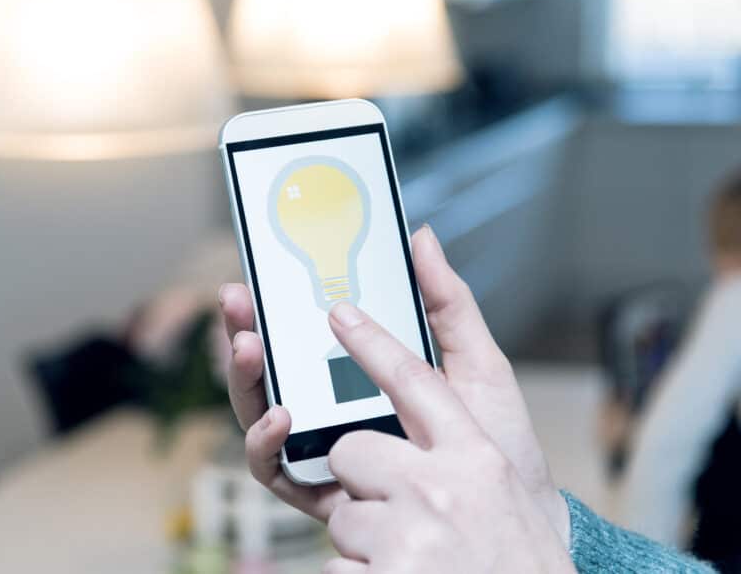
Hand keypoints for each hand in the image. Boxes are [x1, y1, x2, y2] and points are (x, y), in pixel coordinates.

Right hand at [219, 225, 569, 544]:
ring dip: (243, 378)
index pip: (303, 336)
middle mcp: (331, 410)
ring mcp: (322, 450)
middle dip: (242, 330)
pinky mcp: (321, 492)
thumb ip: (446, 303)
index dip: (274, 305)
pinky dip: (263, 442)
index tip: (257, 275)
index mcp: (360, 375)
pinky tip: (281, 416)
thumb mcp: (475, 362)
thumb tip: (421, 237)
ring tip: (250, 346)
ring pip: (259, 411)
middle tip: (236, 300)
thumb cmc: (496, 441)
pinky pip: (272, 470)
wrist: (517, 517)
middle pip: (271, 368)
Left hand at [322, 301, 572, 571]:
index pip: (412, 380)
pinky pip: (335, 568)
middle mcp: (446, 493)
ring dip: (365, 534)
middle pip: (352, 454)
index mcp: (471, 451)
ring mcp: (414, 545)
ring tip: (421, 549)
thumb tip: (421, 239)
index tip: (338, 313)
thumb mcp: (496, 413)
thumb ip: (455, 324)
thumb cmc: (510, 506)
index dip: (370, 345)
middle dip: (361, 475)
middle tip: (407, 500)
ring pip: (341, 516)